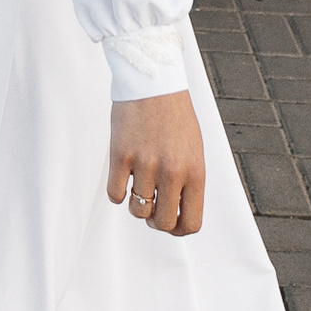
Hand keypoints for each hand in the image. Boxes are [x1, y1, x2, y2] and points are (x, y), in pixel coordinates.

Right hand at [108, 91, 204, 239]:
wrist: (153, 81)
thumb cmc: (175, 117)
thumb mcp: (193, 151)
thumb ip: (188, 183)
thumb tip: (174, 216)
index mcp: (195, 171)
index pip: (190, 223)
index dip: (178, 229)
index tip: (170, 222)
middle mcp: (172, 171)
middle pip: (161, 222)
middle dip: (155, 220)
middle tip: (152, 205)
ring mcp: (145, 163)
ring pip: (137, 210)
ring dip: (136, 203)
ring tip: (139, 184)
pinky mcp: (121, 155)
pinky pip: (115, 195)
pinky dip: (118, 192)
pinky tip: (124, 176)